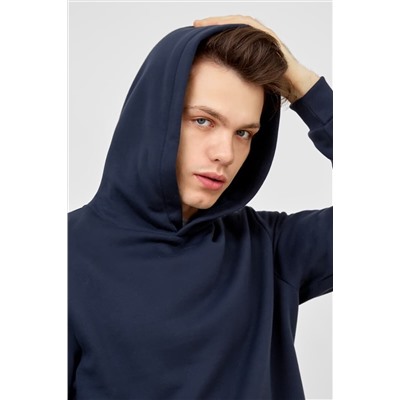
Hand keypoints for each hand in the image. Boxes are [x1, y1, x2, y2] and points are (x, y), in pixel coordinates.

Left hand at [194, 15, 319, 102]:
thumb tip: (214, 84)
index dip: (211, 33)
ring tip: (205, 23)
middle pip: (230, 26)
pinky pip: (251, 26)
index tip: (193, 35)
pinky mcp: (269, 36)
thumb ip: (234, 75)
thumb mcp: (246, 79)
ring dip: (222, 21)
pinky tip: (225, 25)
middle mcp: (255, 38)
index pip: (226, 36)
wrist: (294, 84)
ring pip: (239, 23)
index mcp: (247, 48)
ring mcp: (262, 35)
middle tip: (196, 24)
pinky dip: (237, 24)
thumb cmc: (271, 83)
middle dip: (213, 23)